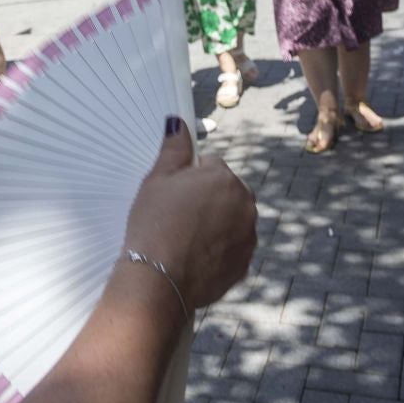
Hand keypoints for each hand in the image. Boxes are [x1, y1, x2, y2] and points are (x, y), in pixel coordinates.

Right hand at [124, 118, 256, 311]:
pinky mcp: (245, 263)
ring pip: (231, 220)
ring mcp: (248, 236)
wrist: (159, 279)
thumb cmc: (154, 224)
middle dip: (207, 199)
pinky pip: (232, 248)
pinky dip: (218, 249)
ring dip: (215, 224)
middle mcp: (245, 205)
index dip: (188, 177)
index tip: (173, 194)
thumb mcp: (157, 180)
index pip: (210, 165)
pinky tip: (193, 256)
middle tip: (177, 216)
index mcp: (225, 179)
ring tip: (184, 238)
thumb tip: (178, 123)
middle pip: (225, 192)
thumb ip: (174, 149)